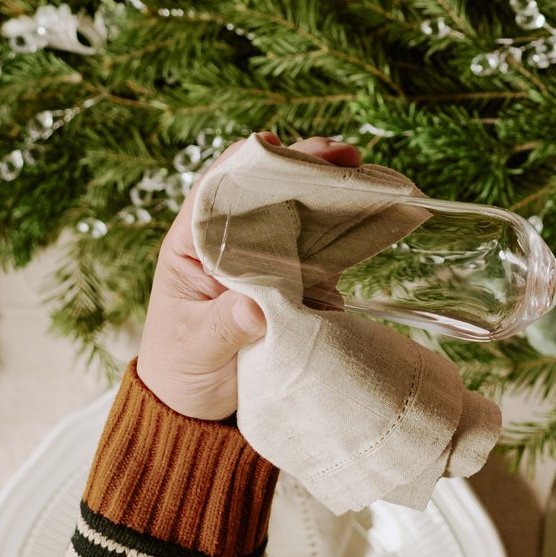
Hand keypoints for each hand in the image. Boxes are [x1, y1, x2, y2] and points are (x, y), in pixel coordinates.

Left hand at [137, 132, 359, 420]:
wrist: (200, 409)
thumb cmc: (181, 369)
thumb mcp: (196, 348)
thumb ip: (224, 326)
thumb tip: (256, 308)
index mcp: (192, 244)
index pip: (215, 188)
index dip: (246, 162)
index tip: (275, 147)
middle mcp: (231, 241)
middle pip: (266, 188)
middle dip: (303, 165)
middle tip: (342, 155)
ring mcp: (267, 257)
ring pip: (300, 210)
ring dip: (332, 189)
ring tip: (365, 175)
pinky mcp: (297, 280)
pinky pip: (324, 246)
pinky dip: (348, 228)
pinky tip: (374, 213)